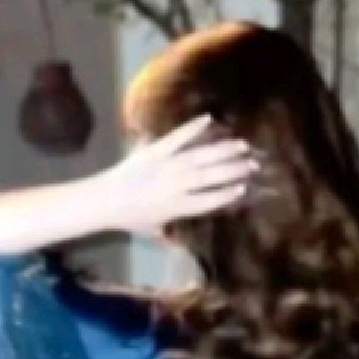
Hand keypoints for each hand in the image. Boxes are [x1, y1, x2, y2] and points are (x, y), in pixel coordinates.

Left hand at [99, 115, 260, 236]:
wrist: (105, 200)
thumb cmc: (129, 218)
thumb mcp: (153, 229)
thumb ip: (169, 231)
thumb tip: (180, 239)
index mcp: (179, 207)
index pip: (209, 200)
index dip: (227, 194)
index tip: (243, 188)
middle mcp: (178, 185)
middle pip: (211, 176)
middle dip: (234, 170)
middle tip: (253, 164)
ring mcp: (168, 165)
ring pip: (201, 156)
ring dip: (223, 150)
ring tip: (242, 145)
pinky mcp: (156, 150)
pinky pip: (178, 137)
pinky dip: (193, 127)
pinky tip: (209, 120)